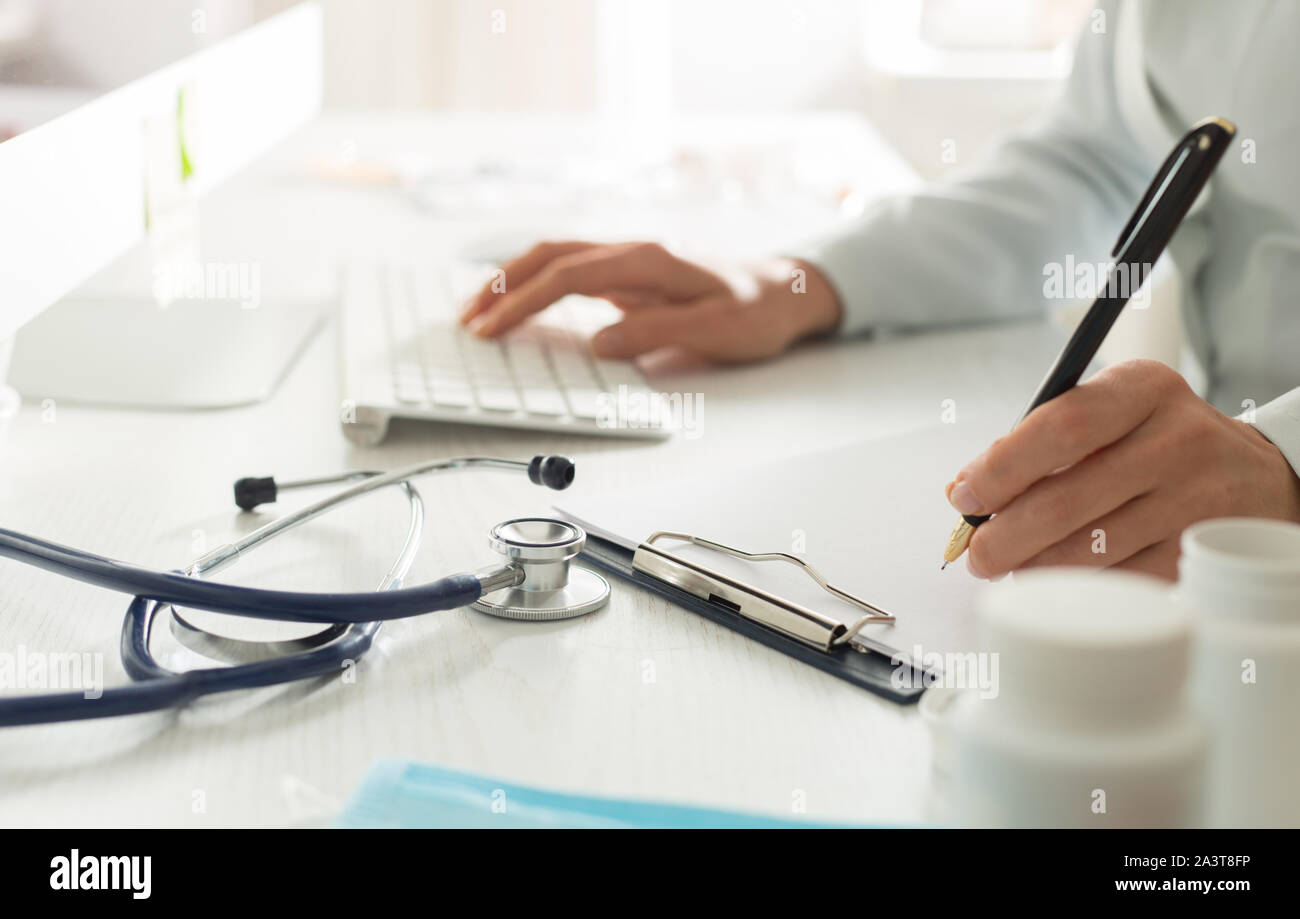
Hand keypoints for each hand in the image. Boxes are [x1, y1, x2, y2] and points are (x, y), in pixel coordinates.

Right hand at [458, 240, 841, 361]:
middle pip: (550, 256)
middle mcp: (634, 251)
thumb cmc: (756, 312)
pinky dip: (537, 283)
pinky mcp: (631, 274)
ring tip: (479, 310)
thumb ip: (656, 334)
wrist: (786, 291)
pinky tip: (519, 302)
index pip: (568, 275)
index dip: (524, 301)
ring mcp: (630, 260)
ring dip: (514, 280)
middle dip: (503, 285)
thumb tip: (600, 342)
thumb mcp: (715, 330)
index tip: (492, 327)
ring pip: (556, 257)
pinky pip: (572, 271)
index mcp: (649, 260)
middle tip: (466, 319)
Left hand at [946, 359, 1299, 580]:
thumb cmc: (1157, 444)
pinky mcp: (1202, 553)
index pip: (1061, 427)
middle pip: (1067, 499)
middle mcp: (1178, 440)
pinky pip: (1121, 581)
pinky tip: (1062, 578)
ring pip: (1089, 550)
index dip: (1001, 468)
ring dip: (1034, 566)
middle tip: (976, 552)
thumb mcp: (1110, 416)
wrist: (1256, 478)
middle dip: (1005, 535)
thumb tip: (963, 490)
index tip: (964, 496)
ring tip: (1013, 565)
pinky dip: (1078, 585)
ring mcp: (1196, 500)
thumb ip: (1037, 443)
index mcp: (1144, 390)